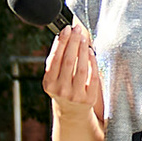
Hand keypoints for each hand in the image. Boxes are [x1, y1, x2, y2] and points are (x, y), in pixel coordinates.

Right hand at [42, 22, 105, 140]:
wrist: (72, 112)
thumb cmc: (62, 87)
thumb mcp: (53, 77)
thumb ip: (56, 58)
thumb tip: (63, 35)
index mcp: (49, 84)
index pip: (55, 59)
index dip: (61, 42)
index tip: (66, 28)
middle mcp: (61, 90)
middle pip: (68, 61)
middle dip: (73, 42)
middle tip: (77, 29)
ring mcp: (75, 96)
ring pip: (81, 68)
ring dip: (83, 50)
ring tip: (84, 38)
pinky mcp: (89, 98)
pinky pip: (92, 76)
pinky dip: (92, 62)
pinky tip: (90, 52)